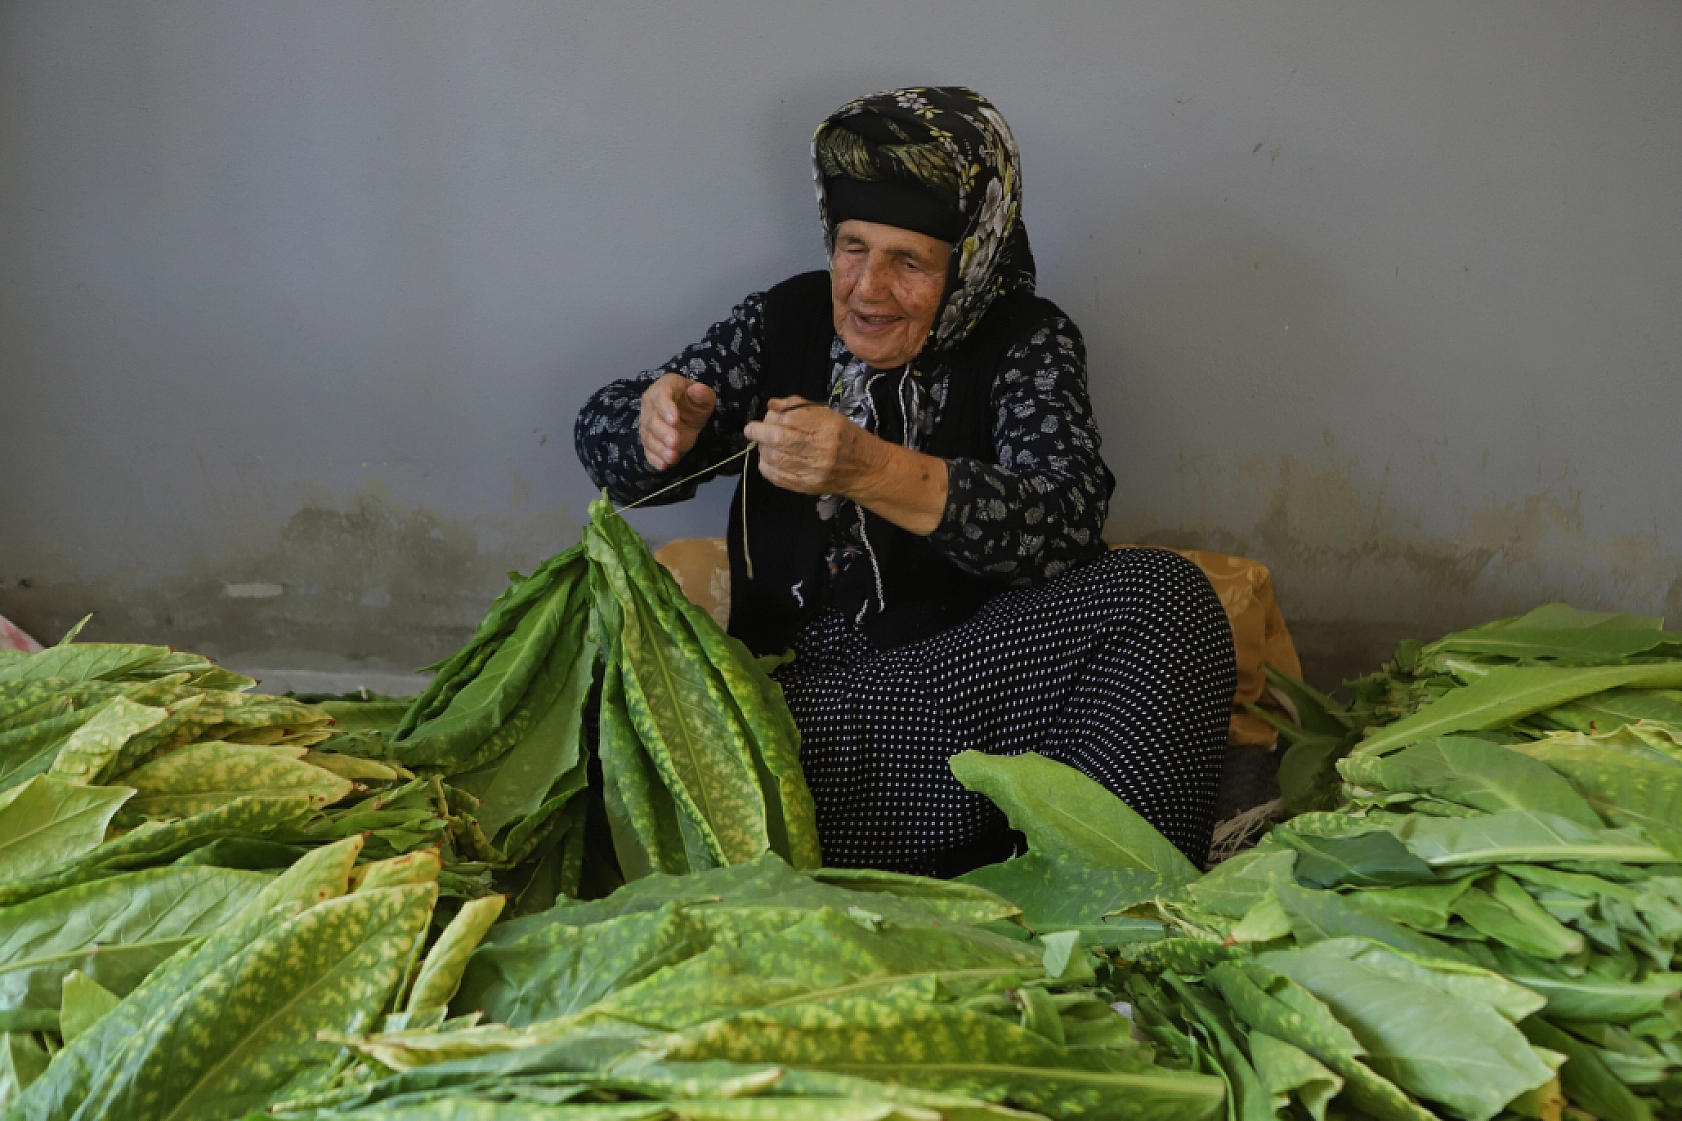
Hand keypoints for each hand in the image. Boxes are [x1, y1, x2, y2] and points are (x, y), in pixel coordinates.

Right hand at [640, 374, 716, 470]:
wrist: (687, 415)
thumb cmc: (694, 402)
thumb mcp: (704, 397)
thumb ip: (702, 394)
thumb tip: (698, 389)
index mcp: (663, 388)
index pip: (660, 396)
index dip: (666, 408)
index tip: (675, 419)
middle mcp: (650, 405)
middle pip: (652, 419)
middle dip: (663, 432)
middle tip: (674, 441)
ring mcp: (647, 424)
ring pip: (649, 436)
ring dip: (659, 448)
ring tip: (672, 456)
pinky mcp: (649, 440)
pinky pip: (648, 450)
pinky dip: (655, 459)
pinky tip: (664, 465)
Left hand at [744, 397, 884, 496]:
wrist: (866, 470)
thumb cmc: (846, 437)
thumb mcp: (829, 415)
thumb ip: (799, 407)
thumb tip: (772, 405)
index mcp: (827, 426)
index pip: (791, 418)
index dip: (773, 416)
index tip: (766, 416)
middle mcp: (821, 448)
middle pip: (780, 439)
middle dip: (759, 432)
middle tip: (751, 430)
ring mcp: (814, 470)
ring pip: (776, 458)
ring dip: (762, 449)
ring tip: (763, 444)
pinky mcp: (808, 486)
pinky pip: (778, 477)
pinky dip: (766, 466)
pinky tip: (768, 460)